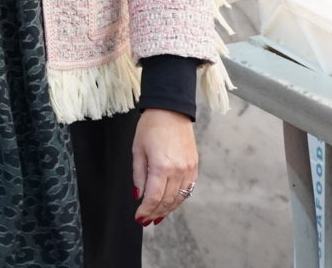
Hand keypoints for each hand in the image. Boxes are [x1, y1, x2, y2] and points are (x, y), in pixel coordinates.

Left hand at [132, 108, 198, 225]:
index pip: (153, 197)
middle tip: (146, 220)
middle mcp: (178, 171)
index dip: (146, 210)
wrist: (171, 111)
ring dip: (168, 209)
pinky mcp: (194, 167)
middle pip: (167, 201)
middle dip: (156, 213)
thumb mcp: (137, 150)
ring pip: (179, 198)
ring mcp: (188, 169)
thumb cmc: (151, 127)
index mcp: (161, 166)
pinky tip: (170, 203)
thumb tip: (138, 195)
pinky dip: (179, 199)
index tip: (139, 218)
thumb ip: (138, 175)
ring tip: (157, 216)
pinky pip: (188, 189)